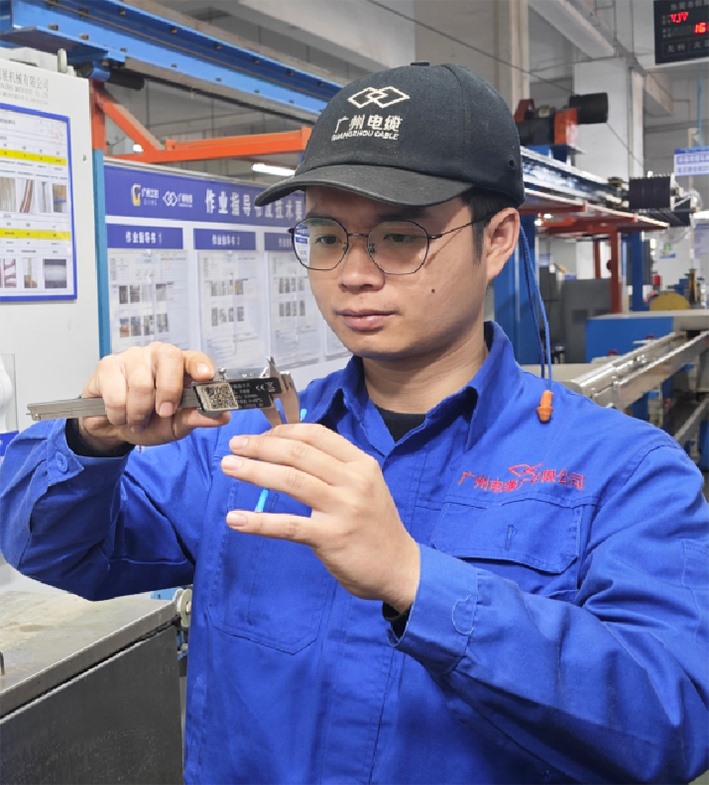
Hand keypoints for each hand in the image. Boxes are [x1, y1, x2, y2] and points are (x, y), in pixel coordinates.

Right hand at [78, 342, 229, 451]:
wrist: (114, 428)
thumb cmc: (150, 421)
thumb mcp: (176, 425)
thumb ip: (196, 418)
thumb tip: (223, 416)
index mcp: (180, 366)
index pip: (194, 357)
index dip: (200, 364)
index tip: (205, 376)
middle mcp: (157, 355)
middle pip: (169, 358)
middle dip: (168, 391)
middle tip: (163, 413)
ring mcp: (132, 357)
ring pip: (141, 382)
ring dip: (140, 412)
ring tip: (138, 420)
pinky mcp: (107, 366)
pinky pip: (116, 393)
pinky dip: (119, 413)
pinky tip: (120, 415)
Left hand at [221, 423, 419, 611]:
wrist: (400, 567)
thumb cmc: (375, 525)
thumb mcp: (365, 486)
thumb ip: (335, 468)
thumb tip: (291, 450)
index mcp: (360, 463)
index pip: (316, 435)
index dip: (283, 431)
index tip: (260, 436)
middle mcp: (353, 481)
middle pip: (298, 453)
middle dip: (262, 446)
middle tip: (234, 446)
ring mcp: (342, 508)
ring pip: (290, 481)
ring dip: (254, 471)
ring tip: (228, 467)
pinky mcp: (330, 537)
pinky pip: (288, 525)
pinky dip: (258, 521)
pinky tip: (235, 519)